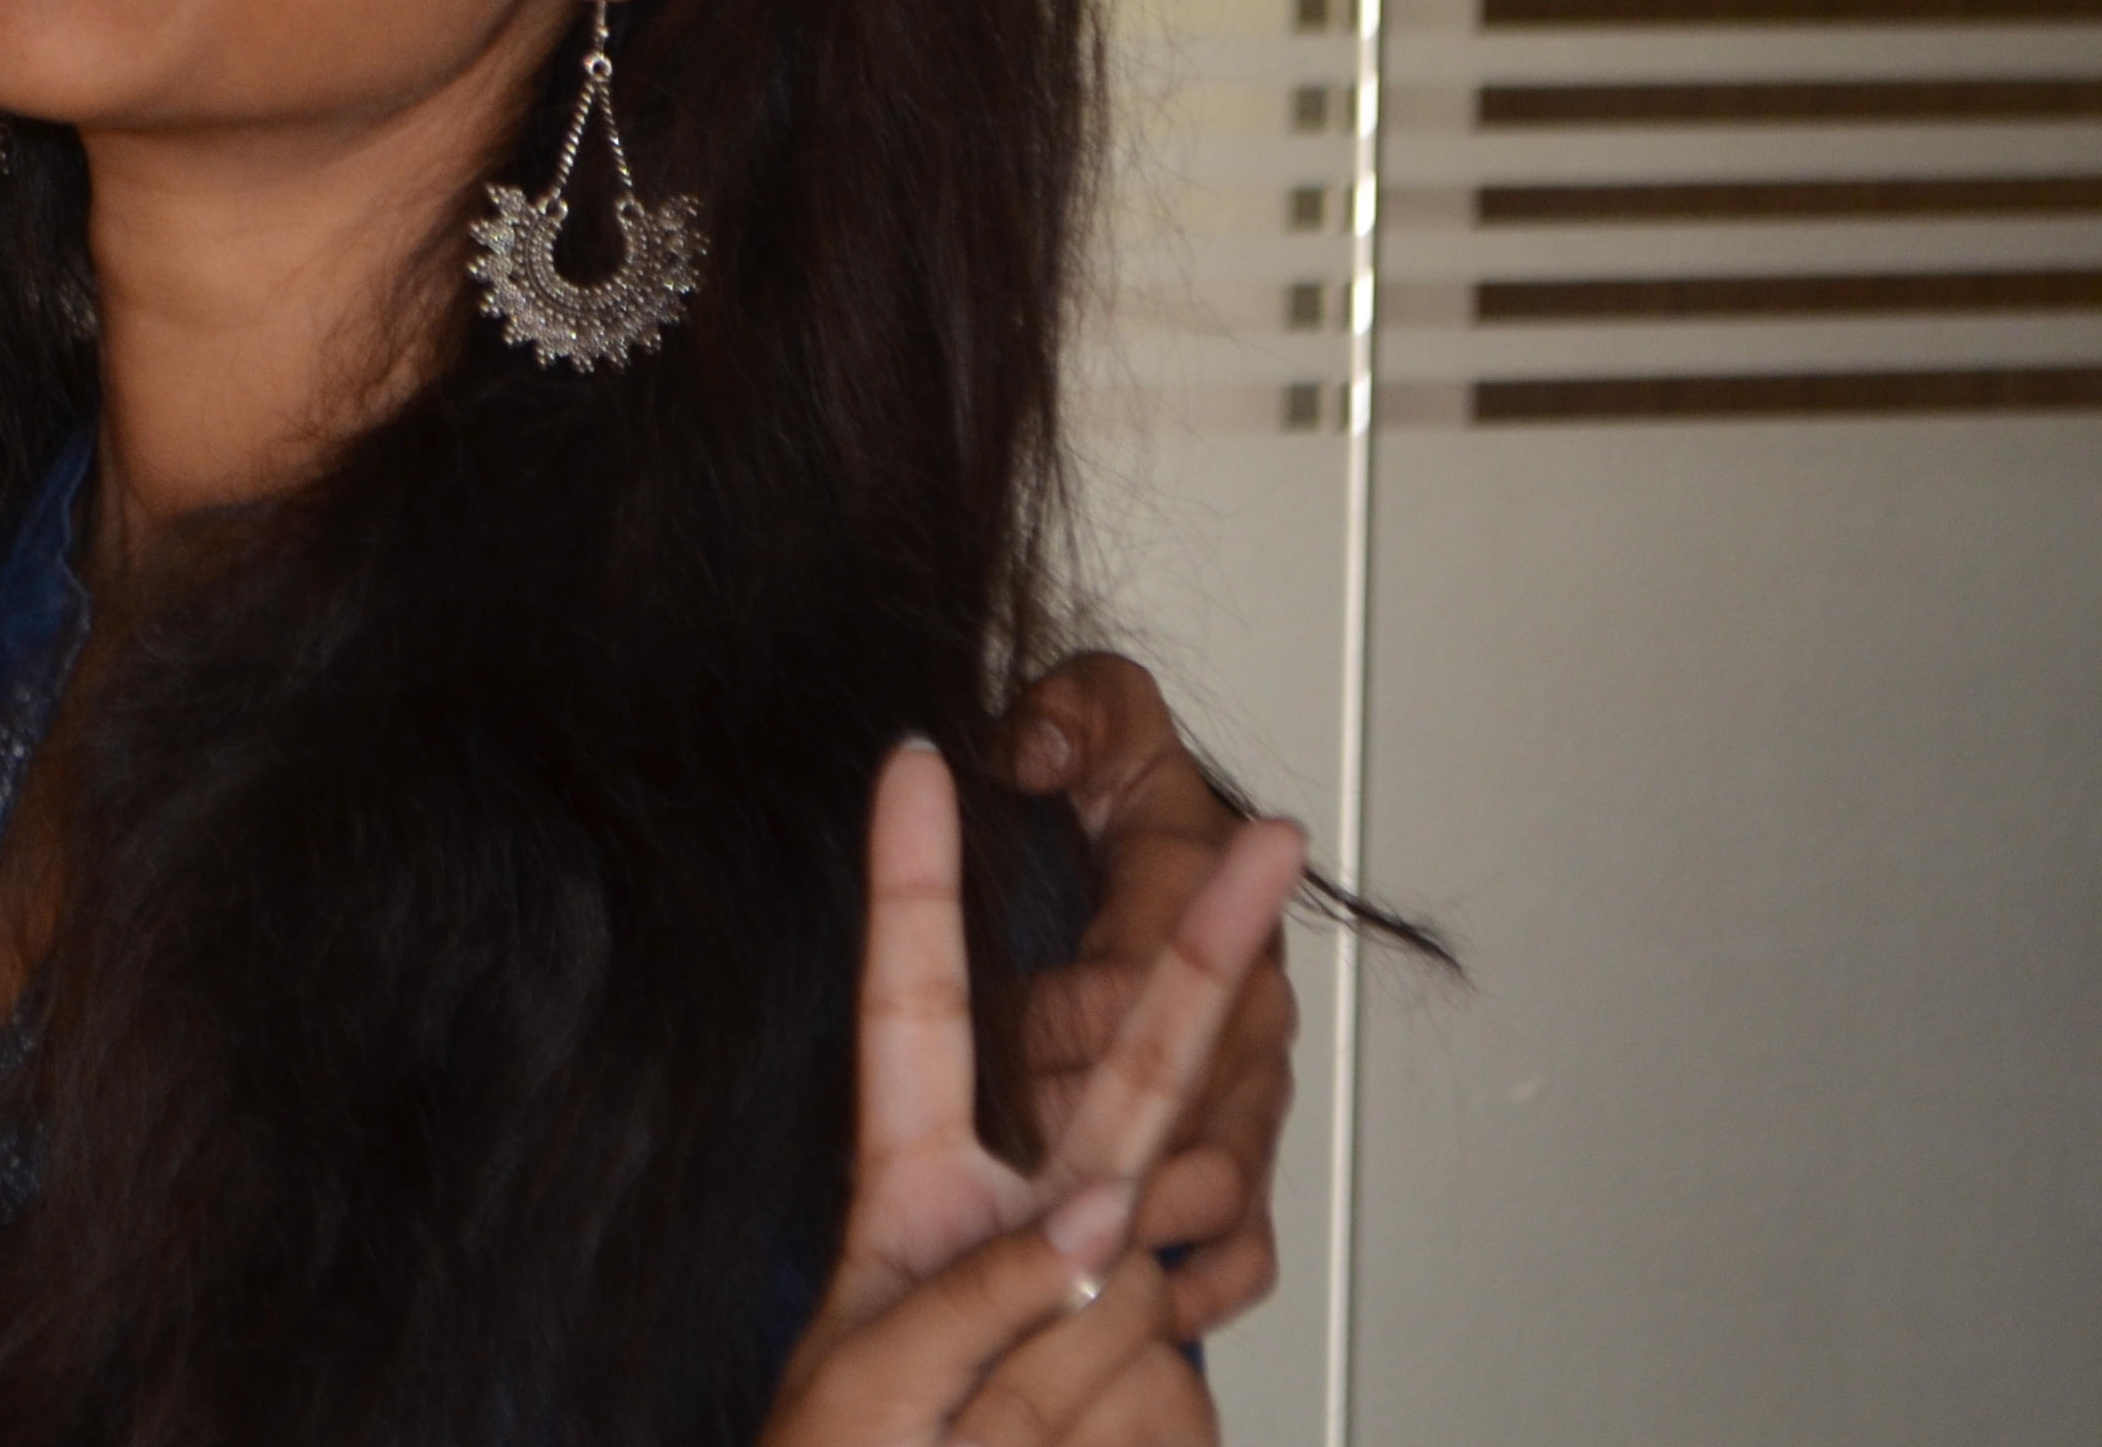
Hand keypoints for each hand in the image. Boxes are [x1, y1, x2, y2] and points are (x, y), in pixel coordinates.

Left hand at [759, 745, 1307, 1446]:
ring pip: (1131, 1276)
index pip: (913, 1008)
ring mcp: (1104, 1295)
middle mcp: (1023, 1221)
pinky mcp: (1163, 1375)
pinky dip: (1095, 1422)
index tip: (913, 759)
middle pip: (1134, 1066)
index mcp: (914, 1189)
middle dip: (1203, 949)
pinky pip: (1154, 1362)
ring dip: (1041, 1388)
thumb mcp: (874, 1379)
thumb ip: (982, 1292)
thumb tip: (1107, 1219)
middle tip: (1263, 833)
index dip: (910, 884)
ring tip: (973, 1443)